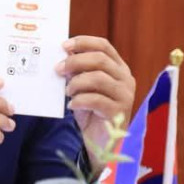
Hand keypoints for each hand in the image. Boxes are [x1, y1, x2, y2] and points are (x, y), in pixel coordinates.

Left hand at [57, 36, 135, 164]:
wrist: (99, 140)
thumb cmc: (90, 110)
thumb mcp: (82, 87)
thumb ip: (77, 71)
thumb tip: (64, 54)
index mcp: (118, 68)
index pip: (103, 46)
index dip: (83, 42)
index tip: (64, 46)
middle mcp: (125, 78)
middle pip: (100, 59)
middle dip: (75, 62)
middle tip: (58, 69)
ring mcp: (125, 95)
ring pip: (98, 78)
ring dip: (76, 83)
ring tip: (67, 92)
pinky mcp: (119, 111)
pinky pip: (96, 100)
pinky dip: (79, 100)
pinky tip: (72, 105)